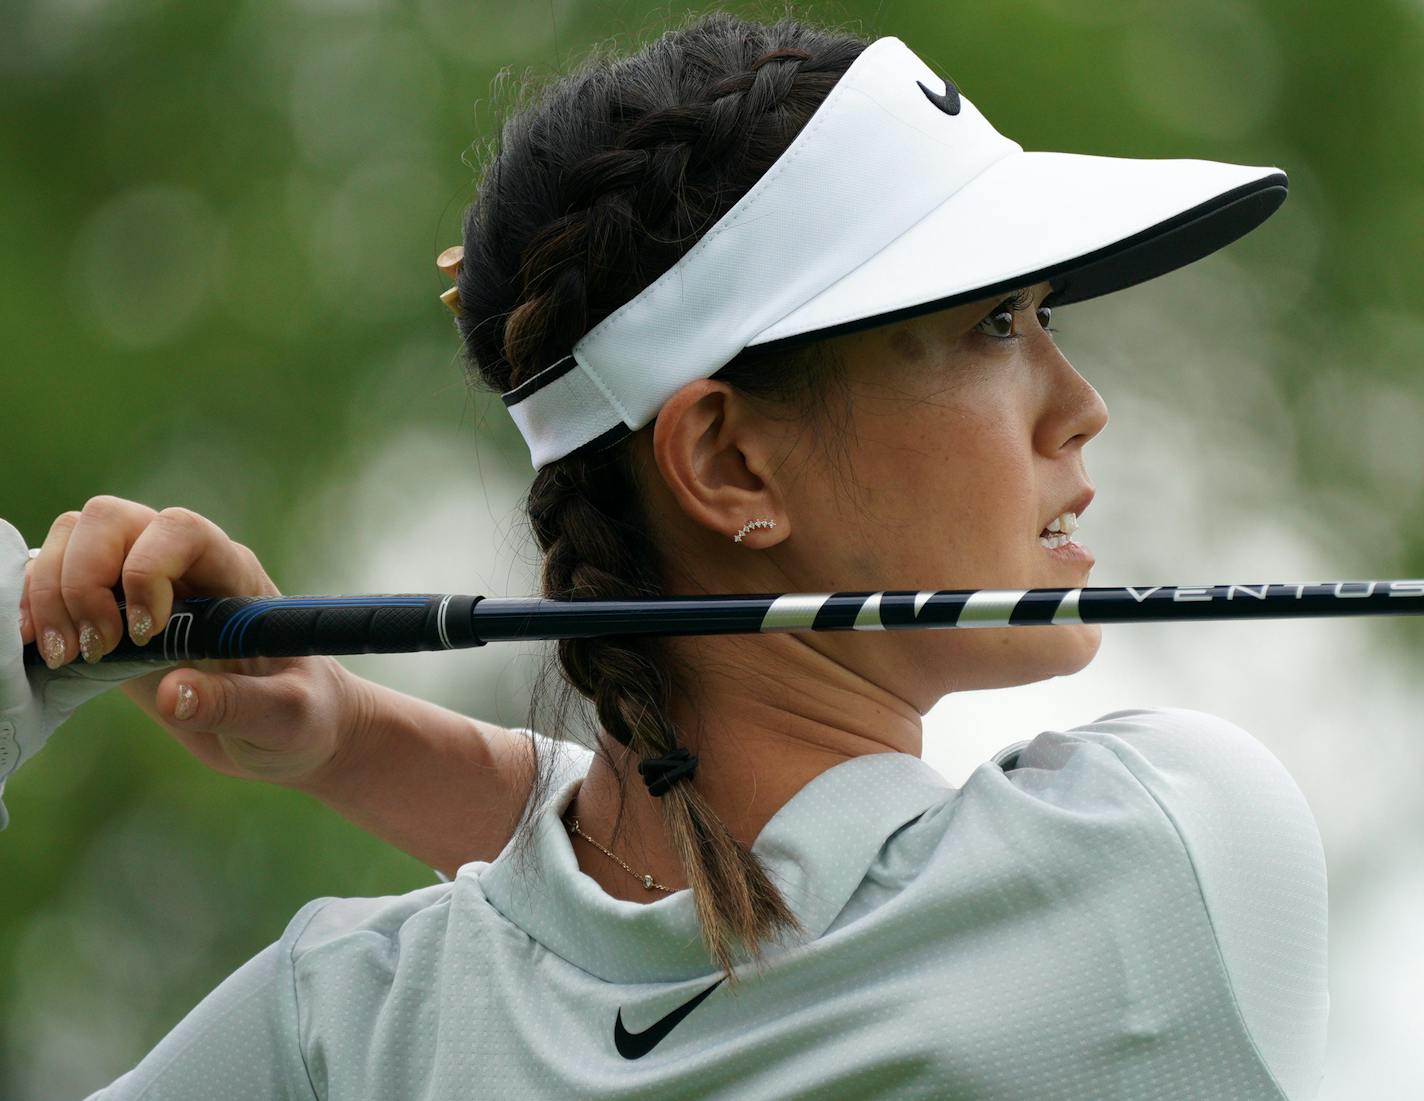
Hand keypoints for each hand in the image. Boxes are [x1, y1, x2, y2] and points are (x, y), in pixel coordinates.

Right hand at [17, 497, 373, 788]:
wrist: (290, 733)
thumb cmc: (304, 717)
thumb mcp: (286, 719)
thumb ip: (237, 705)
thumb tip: (171, 695)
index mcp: (235, 576)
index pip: (183, 529)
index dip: (148, 566)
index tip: (146, 633)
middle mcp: (184, 568)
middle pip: (112, 520)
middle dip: (83, 579)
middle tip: (96, 650)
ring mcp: (140, 586)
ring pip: (73, 539)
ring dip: (49, 592)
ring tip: (63, 656)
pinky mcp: (109, 616)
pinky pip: (53, 578)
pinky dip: (30, 604)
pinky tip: (37, 650)